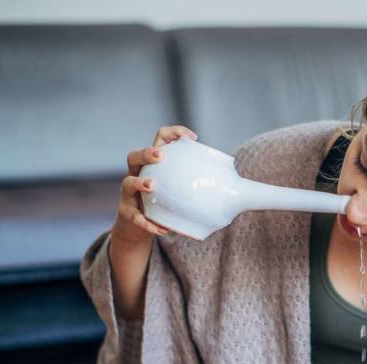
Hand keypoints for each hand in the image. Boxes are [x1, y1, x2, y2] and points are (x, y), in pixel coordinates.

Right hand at [113, 125, 198, 241]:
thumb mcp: (180, 191)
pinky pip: (134, 217)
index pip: (160, 139)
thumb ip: (201, 187)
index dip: (173, 133)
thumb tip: (239, 191)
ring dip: (139, 183)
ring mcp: (129, 194)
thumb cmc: (165, 204)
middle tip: (160, 156)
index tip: (191, 138)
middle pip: (134, 156)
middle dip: (147, 153)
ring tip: (151, 186)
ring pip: (127, 183)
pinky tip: (161, 229)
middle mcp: (137, 174)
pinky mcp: (127, 213)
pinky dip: (147, 223)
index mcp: (154, 164)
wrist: (140, 227)